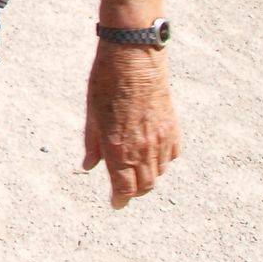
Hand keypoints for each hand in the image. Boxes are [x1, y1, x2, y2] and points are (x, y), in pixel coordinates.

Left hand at [82, 42, 181, 208]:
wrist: (134, 57)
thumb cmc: (107, 82)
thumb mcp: (92, 115)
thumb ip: (92, 145)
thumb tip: (89, 166)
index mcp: (119, 147)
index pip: (124, 187)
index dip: (120, 200)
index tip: (115, 204)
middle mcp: (143, 148)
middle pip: (145, 185)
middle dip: (134, 192)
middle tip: (123, 190)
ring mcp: (161, 139)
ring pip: (159, 172)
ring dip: (147, 177)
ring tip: (135, 172)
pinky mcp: (173, 128)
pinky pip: (171, 156)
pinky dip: (162, 161)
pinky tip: (151, 154)